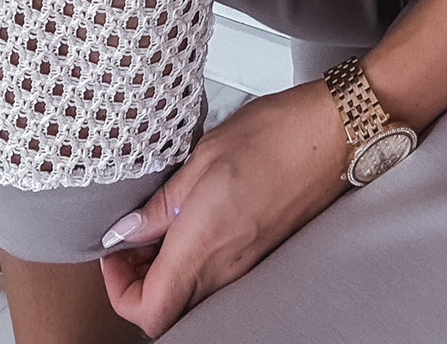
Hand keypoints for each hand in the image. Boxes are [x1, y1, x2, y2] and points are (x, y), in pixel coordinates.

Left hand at [98, 79, 349, 335]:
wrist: (332, 134)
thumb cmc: (276, 135)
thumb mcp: (202, 157)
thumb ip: (160, 204)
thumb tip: (125, 232)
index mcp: (202, 243)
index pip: (148, 311)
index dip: (119, 291)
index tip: (114, 252)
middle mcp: (225, 267)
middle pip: (167, 310)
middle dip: (138, 282)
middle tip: (132, 238)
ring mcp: (245, 264)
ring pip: (189, 294)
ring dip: (165, 269)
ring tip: (159, 223)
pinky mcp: (258, 253)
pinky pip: (213, 275)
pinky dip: (191, 258)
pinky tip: (190, 218)